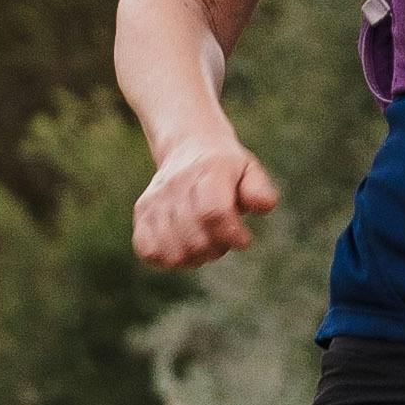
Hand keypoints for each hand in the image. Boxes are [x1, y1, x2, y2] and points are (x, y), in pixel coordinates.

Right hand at [134, 137, 277, 267]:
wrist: (189, 146)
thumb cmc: (227, 169)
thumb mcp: (250, 170)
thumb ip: (260, 190)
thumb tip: (262, 206)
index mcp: (208, 172)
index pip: (213, 213)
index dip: (231, 235)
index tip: (243, 239)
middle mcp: (177, 184)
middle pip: (195, 239)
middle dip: (216, 249)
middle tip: (223, 239)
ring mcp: (156, 199)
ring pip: (172, 251)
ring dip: (193, 257)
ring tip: (203, 242)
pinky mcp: (142, 212)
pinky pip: (148, 251)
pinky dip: (166, 258)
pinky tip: (181, 246)